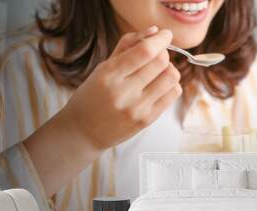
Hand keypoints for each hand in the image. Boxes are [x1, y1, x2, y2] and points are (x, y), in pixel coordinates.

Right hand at [63, 26, 181, 149]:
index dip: (161, 39)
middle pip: (161, 62)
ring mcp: (137, 108)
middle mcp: (124, 92)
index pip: (145, 51)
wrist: (83, 132)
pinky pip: (173, 94)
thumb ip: (127, 46)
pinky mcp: (147, 120)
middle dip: (164, 53)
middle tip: (158, 55)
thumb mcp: (102, 68)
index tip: (165, 35)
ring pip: (171, 78)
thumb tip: (154, 31)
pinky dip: (171, 85)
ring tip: (159, 72)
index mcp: (109, 74)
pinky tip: (160, 86)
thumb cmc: (92, 97)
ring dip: (169, 69)